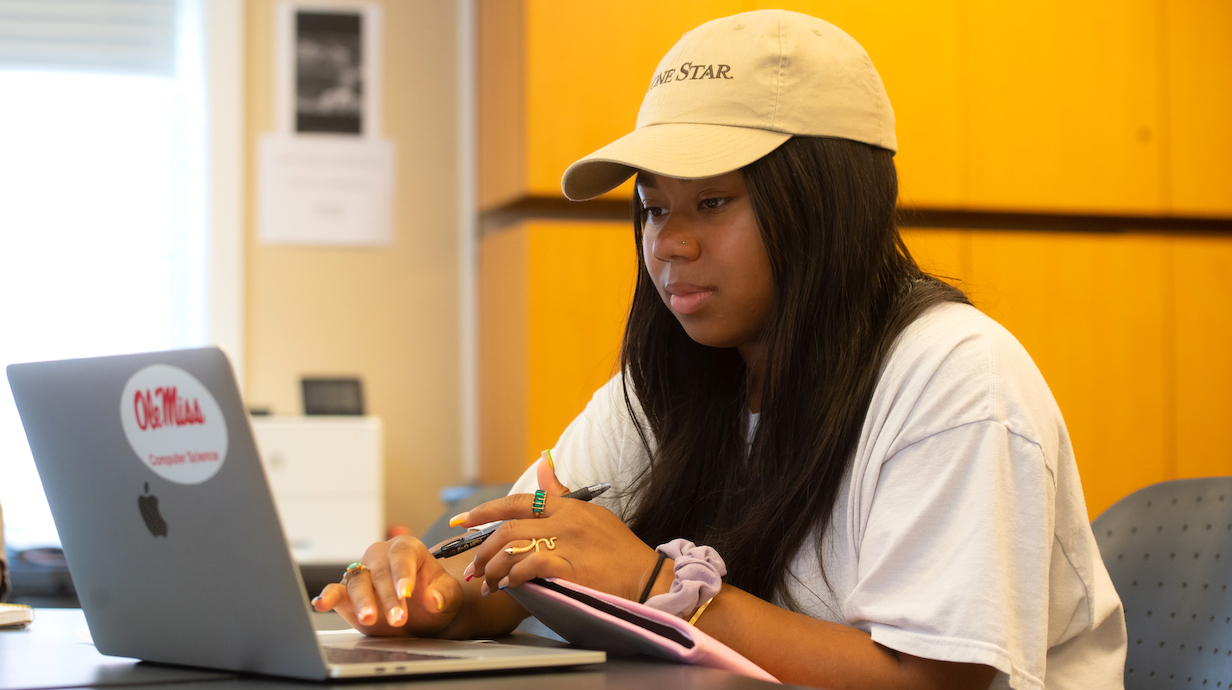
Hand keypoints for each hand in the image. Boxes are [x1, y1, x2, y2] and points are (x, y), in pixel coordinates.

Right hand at [311, 535, 463, 635]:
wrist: (423, 615)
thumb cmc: (435, 596)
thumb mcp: (449, 595)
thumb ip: (443, 595)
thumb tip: (433, 599)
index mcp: (407, 548)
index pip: (402, 556)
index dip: (403, 574)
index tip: (407, 593)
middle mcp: (381, 556)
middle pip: (380, 572)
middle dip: (388, 597)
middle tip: (397, 619)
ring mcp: (362, 573)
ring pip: (358, 583)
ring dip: (363, 602)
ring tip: (369, 619)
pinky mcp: (348, 593)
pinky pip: (336, 591)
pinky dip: (328, 597)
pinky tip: (322, 604)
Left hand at [457, 453, 664, 602]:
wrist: (647, 578)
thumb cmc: (619, 551)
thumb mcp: (592, 514)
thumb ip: (562, 494)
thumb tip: (543, 465)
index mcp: (568, 507)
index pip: (518, 501)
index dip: (485, 511)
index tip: (462, 521)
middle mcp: (564, 520)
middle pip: (508, 528)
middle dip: (483, 549)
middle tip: (473, 568)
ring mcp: (567, 543)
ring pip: (512, 547)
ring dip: (493, 568)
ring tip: (487, 584)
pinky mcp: (570, 568)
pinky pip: (528, 568)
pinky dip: (513, 577)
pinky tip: (509, 586)